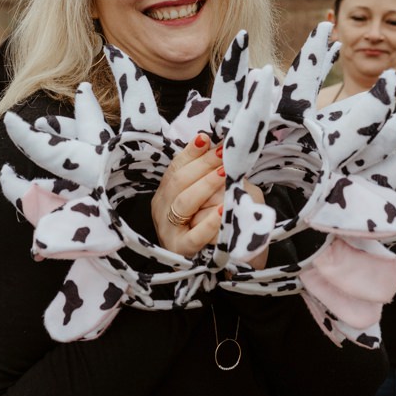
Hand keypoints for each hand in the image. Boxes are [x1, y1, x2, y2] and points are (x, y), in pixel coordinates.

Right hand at [151, 133, 226, 256]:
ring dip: (205, 185)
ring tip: (224, 173)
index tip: (206, 137)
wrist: (232, 258)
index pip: (176, 168)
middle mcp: (163, 210)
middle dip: (202, 165)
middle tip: (223, 153)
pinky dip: (209, 222)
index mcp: (167, 194)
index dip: (191, 152)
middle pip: (178, 182)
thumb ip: (212, 172)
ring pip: (183, 203)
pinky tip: (224, 208)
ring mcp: (169, 231)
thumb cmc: (223, 220)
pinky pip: (195, 235)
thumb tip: (213, 143)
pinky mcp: (182, 251)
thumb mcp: (217, 192)